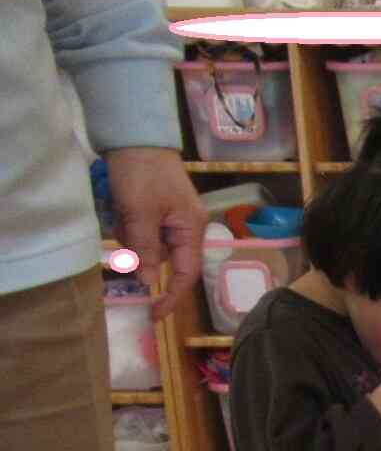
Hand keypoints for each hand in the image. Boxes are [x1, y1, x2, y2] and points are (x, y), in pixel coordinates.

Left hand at [103, 147, 206, 319]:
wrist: (136, 136)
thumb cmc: (142, 174)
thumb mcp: (139, 213)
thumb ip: (144, 250)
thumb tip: (148, 282)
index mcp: (191, 229)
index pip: (186, 273)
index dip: (172, 296)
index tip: (154, 313)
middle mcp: (188, 226)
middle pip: (165, 258)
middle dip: (140, 253)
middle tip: (122, 236)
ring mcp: (174, 216)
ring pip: (151, 244)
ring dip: (132, 237)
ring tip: (120, 211)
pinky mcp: (159, 208)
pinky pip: (145, 230)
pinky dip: (131, 226)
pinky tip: (121, 206)